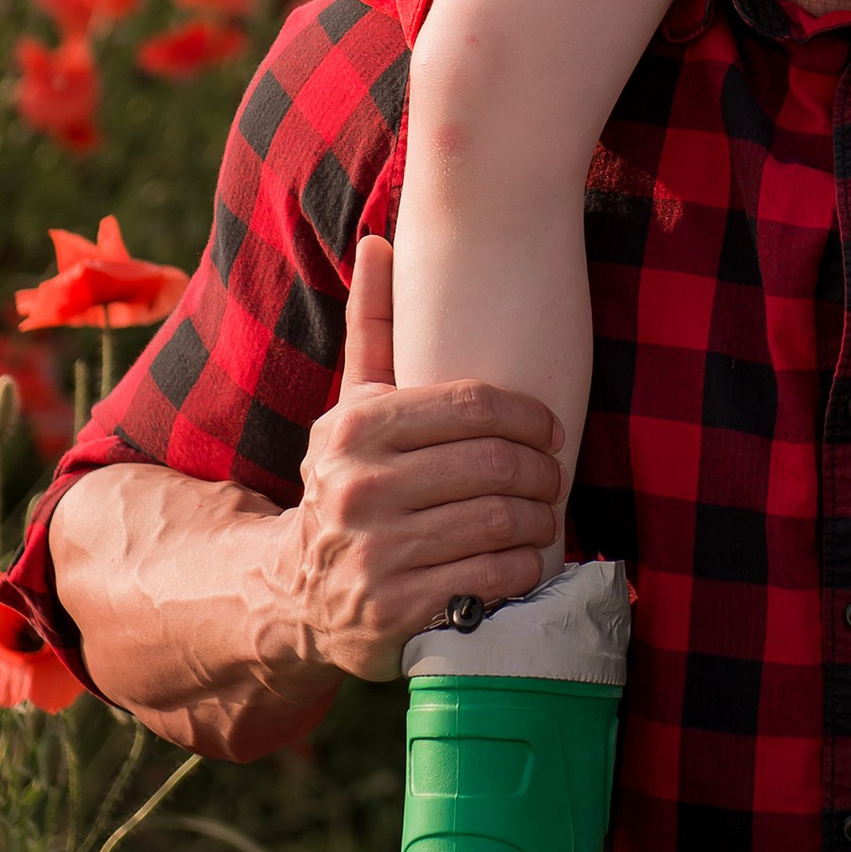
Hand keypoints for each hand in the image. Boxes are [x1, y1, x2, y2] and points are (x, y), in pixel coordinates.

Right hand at [271, 235, 564, 685]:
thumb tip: (378, 239)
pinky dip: (524, 568)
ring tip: (544, 517)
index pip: (474, 405)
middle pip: (495, 465)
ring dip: (540, 520)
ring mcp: (375, 553)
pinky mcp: (397, 612)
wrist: (295, 591)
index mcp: (355, 429)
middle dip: (543, 472)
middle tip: (555, 478)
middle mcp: (359, 489)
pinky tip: (525, 560)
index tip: (549, 429)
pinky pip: (492, 578)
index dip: (529, 416)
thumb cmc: (350, 482)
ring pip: (499, 521)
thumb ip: (373, 326)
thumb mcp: (353, 407)